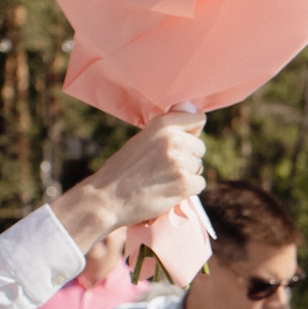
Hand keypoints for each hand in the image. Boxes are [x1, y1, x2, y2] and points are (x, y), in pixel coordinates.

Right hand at [53, 111, 206, 242]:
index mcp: (162, 124)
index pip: (198, 118)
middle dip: (187, 158)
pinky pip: (199, 184)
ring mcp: (180, 162)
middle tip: (164, 167)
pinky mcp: (184, 184)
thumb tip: (194, 111)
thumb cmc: (123, 169)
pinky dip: (187, 190)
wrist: (108, 197)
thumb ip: (168, 130)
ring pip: (198, 167)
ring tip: (162, 179)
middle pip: (199, 147)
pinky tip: (168, 190)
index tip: (181, 141)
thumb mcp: (143, 139)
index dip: (192, 132)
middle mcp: (173, 139)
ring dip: (186, 175)